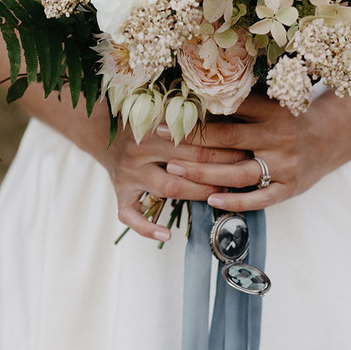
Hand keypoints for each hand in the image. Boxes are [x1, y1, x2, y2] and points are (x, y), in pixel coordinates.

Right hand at [104, 121, 248, 240]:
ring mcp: (129, 175)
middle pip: (185, 164)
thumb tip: (234, 122)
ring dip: (197, 193)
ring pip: (168, 188)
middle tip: (242, 175)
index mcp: (153, 128)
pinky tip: (165, 235)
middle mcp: (139, 151)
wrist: (105, 136)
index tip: (245, 151)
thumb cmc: (145, 126)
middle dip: (217, 171)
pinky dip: (146, 228)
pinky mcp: (120, 194)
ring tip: (220, 196)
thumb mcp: (165, 114)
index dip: (223, 147)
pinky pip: (130, 216)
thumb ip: (192, 120)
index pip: (194, 140)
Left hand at [157, 92, 325, 213]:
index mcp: (271, 111)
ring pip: (236, 172)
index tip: (169, 112)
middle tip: (159, 138)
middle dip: (190, 140)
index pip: (228, 111)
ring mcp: (284, 165)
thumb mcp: (272, 101)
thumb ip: (241, 101)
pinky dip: (234, 200)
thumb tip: (196, 93)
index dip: (197, 112)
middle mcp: (277, 137)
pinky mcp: (289, 188)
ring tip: (173, 169)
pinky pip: (258, 199)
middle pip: (227, 140)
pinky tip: (209, 199)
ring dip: (201, 172)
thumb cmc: (290, 117)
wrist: (331, 138)